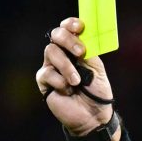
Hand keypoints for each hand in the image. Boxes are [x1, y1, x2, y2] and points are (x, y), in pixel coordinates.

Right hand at [33, 17, 117, 140]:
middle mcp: (62, 54)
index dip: (71, 24)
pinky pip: (47, 73)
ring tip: (76, 81)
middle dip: (68, 40)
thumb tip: (83, 36)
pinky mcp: (44, 82)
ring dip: (66, 66)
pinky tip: (67, 90)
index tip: (79, 27)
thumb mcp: (97, 68)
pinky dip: (59, 81)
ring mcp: (51, 67)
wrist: (93, 116)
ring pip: (51, 52)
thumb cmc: (97, 91)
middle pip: (56, 35)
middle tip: (80, 52)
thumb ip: (89, 51)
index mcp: (75, 48)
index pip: (68, 28)